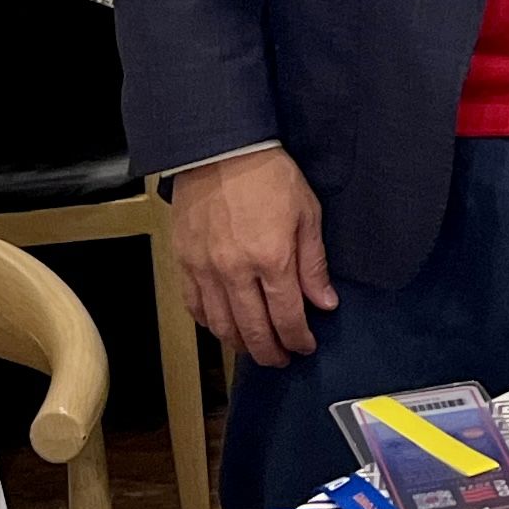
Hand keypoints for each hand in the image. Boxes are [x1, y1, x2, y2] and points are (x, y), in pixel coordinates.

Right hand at [172, 148, 337, 367]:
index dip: (298, 339)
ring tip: (256, 348)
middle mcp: (235, 271)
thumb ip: (314, 263)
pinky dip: (210, 324)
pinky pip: (195, 306)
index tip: (306, 346)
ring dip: (241, 344)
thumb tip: (324, 302)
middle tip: (282, 359)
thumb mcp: (307, 213)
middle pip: (253, 330)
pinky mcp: (184, 262)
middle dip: (271, 352)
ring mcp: (205, 269)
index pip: (287, 316)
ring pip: (221, 326)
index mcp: (271, 258)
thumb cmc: (267, 174)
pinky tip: (223, 326)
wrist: (221, 149)